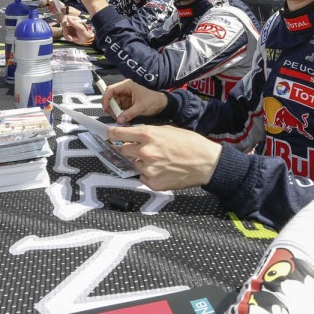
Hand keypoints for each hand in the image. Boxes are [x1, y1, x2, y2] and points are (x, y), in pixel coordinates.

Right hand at [60, 15, 93, 44]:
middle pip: (63, 26)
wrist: (86, 40)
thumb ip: (74, 23)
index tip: (65, 28)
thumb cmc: (85, 33)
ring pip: (64, 31)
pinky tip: (73, 39)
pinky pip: (65, 35)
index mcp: (74, 20)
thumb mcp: (80, 28)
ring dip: (68, 36)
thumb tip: (67, 17)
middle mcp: (71, 23)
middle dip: (66, 33)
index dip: (64, 24)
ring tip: (74, 38)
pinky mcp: (68, 33)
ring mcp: (69, 28)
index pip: (65, 19)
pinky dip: (68, 38)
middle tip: (70, 37)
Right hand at [101, 79, 166, 123]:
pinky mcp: (127, 103)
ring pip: (114, 103)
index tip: (105, 108)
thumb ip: (129, 114)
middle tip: (113, 115)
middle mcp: (124, 90)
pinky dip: (118, 113)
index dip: (105, 98)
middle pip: (110, 97)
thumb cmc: (153, 101)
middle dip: (110, 107)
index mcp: (127, 85)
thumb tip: (119, 120)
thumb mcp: (141, 107)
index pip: (111, 89)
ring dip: (114, 111)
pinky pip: (118, 108)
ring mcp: (125, 96)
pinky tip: (121, 118)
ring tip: (119, 118)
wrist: (162, 104)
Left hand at [106, 124, 221, 190]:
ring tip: (160, 161)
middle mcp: (144, 152)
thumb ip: (149, 133)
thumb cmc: (190, 144)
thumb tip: (134, 136)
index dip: (112, 134)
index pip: (119, 134)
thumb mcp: (168, 130)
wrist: (206, 162)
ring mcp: (148, 169)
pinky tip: (163, 170)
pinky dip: (149, 174)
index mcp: (148, 135)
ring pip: (135, 164)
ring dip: (142, 162)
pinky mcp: (152, 183)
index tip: (108, 134)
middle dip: (130, 149)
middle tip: (144, 149)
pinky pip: (143, 177)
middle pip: (123, 150)